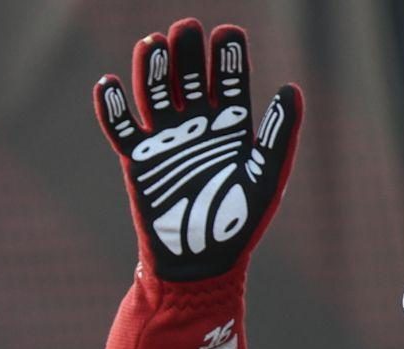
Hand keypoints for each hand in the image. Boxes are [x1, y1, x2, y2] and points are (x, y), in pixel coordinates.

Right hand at [93, 18, 301, 280]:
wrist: (202, 264)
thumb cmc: (240, 223)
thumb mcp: (266, 176)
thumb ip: (279, 134)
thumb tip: (292, 88)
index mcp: (234, 130)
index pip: (230, 82)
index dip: (228, 56)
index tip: (228, 33)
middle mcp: (199, 129)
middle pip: (189, 79)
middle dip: (188, 52)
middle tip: (187, 29)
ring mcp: (167, 142)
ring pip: (155, 94)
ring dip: (153, 68)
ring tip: (155, 44)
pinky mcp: (139, 161)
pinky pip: (120, 128)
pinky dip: (112, 107)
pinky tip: (111, 83)